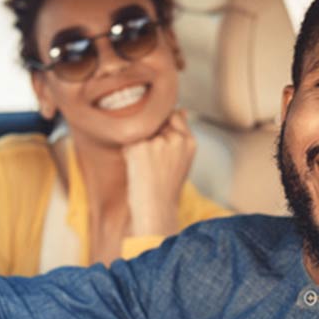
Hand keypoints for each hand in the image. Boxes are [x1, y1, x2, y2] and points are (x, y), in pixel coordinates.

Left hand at [122, 110, 196, 236]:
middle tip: (152, 161)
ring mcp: (158, 143)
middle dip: (151, 136)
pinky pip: (128, 141)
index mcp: (190, 141)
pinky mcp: (139, 148)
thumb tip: (180, 109)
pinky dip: (129, 153)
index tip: (160, 146)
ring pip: (142, 131)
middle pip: (156, 122)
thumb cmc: (166, 186)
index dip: (163, 128)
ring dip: (139, 144)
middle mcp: (176, 139)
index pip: (174, 116)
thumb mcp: (182, 159)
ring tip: (146, 166)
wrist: (155, 209)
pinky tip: (137, 168)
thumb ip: (181, 134)